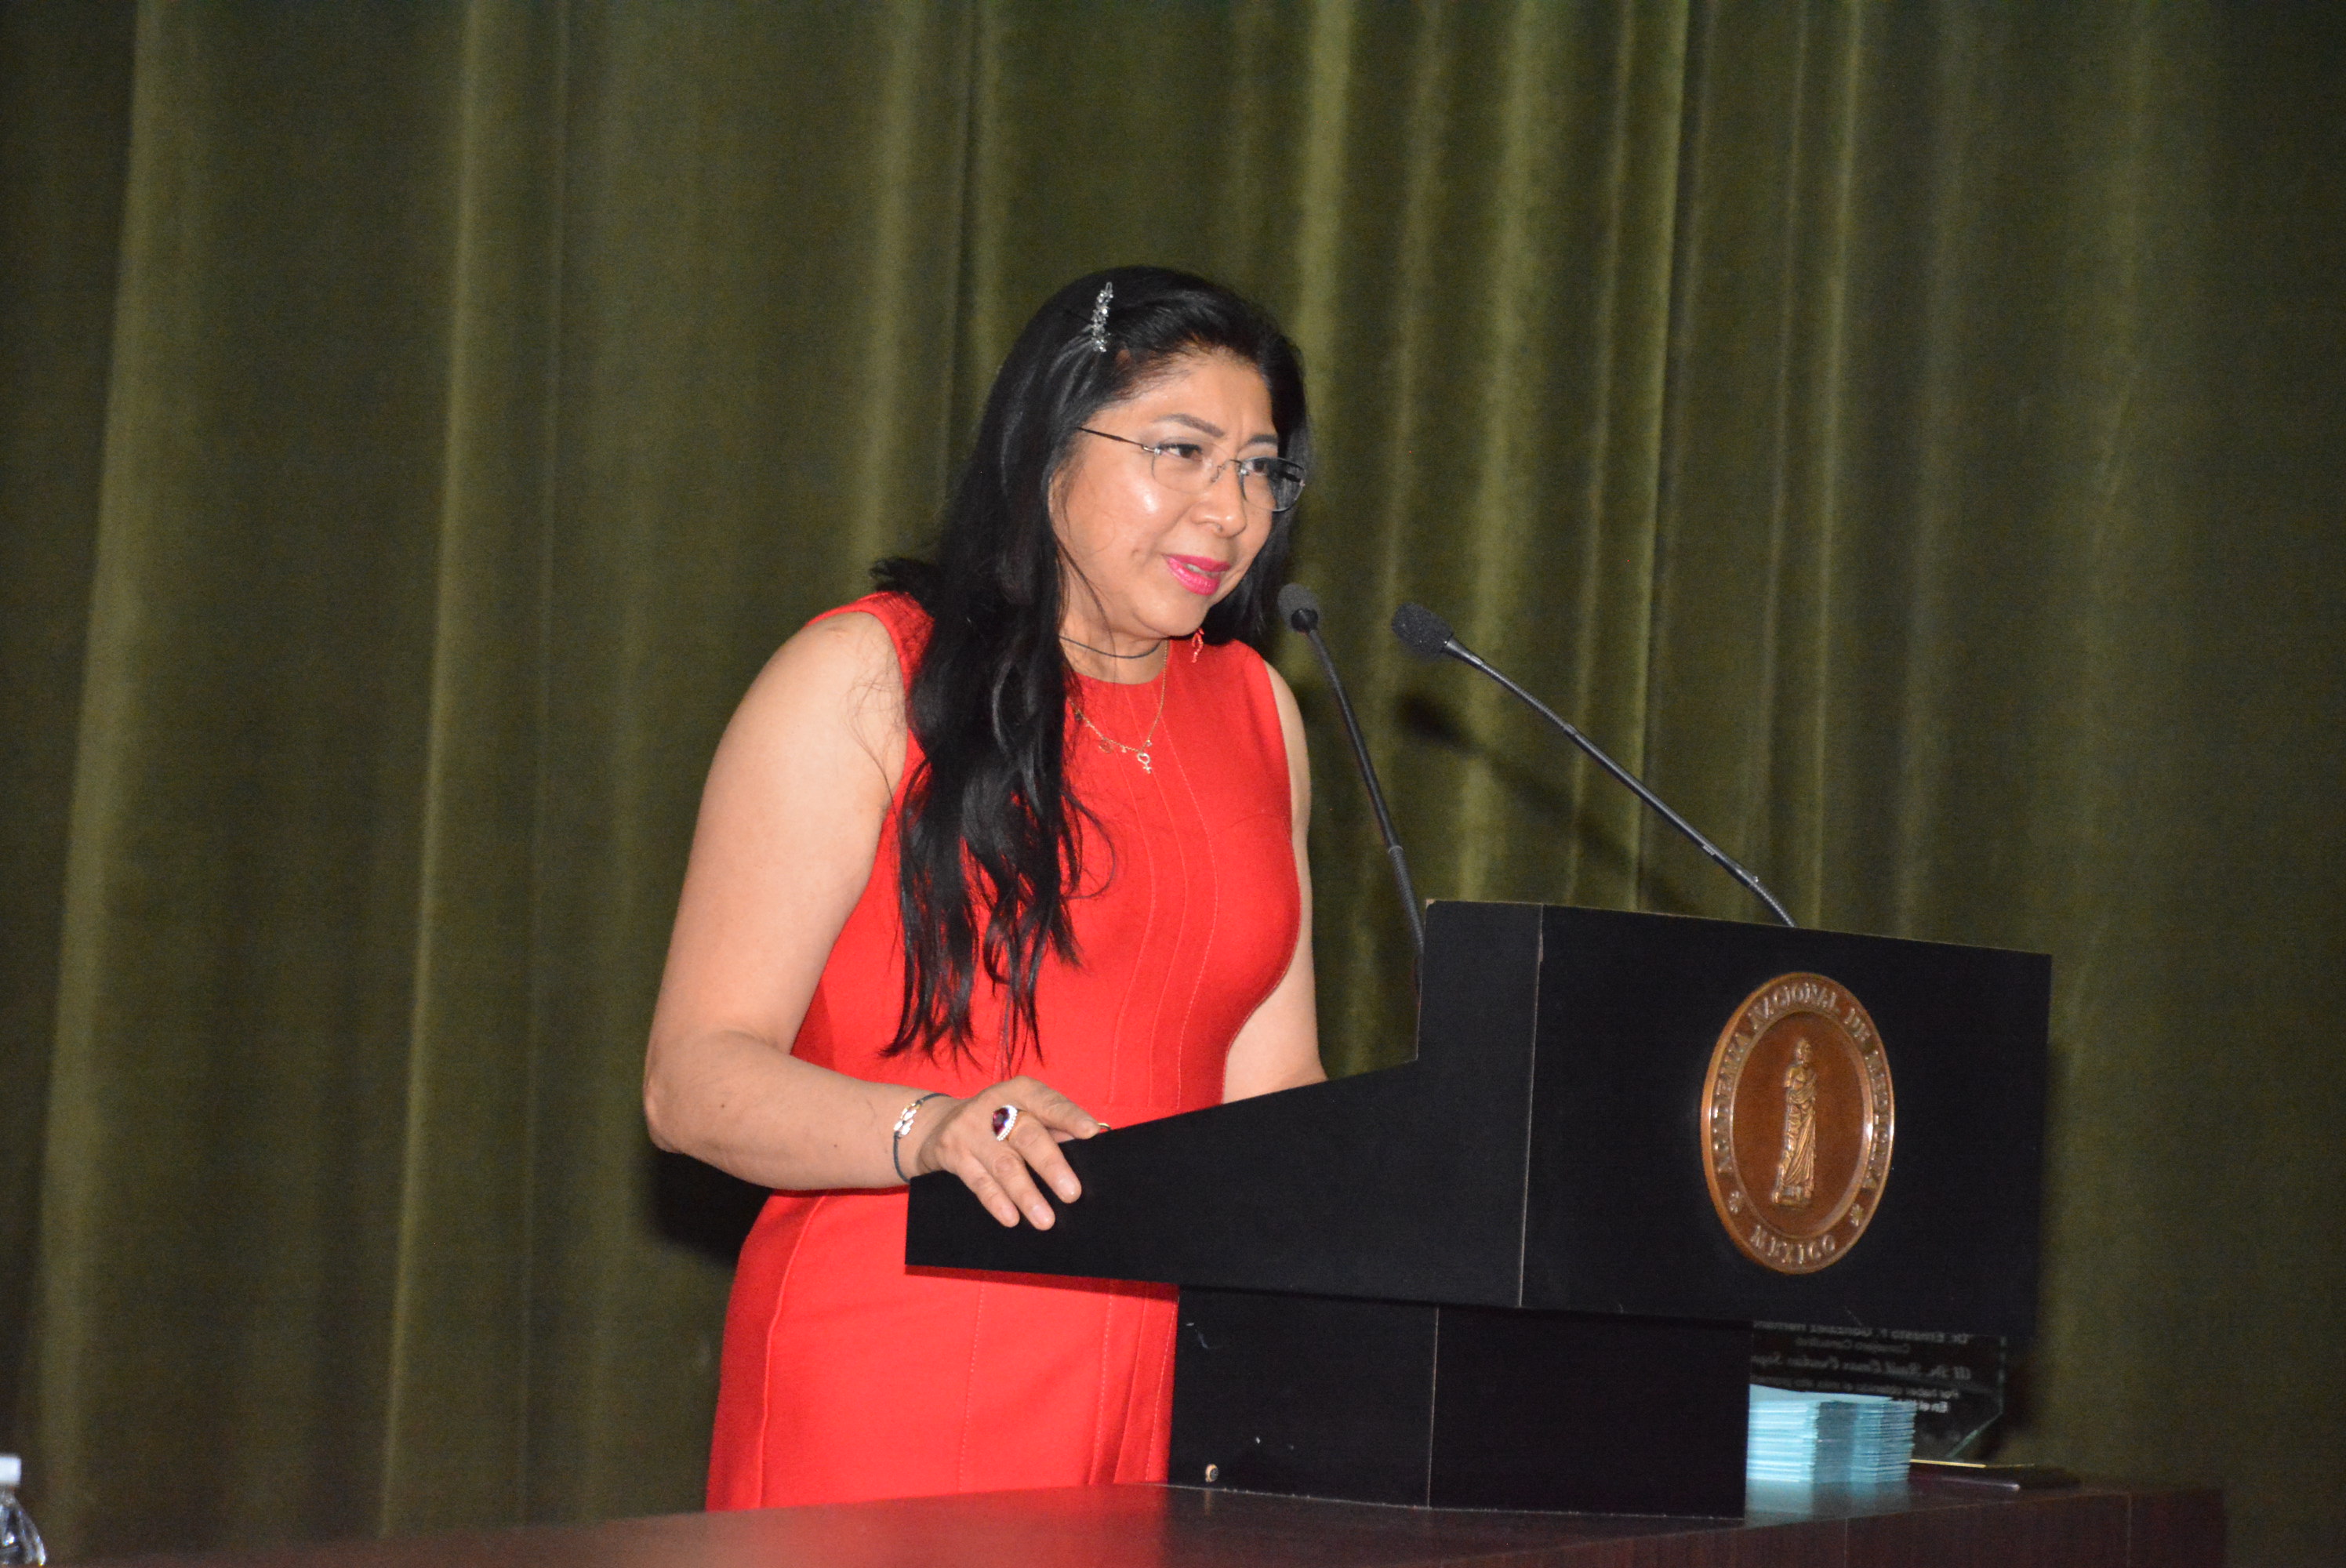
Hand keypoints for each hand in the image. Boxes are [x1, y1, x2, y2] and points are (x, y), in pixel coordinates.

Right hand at [906, 1076, 1104, 1228]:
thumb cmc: (997, 1121)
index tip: (1090, 1134)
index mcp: (1021, 1091)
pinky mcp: (952, 1153)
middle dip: (1051, 1166)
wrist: (937, 1124)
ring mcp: (970, 1130)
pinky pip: (978, 1181)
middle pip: (1028, 1136)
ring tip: (1046, 1220)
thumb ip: (1054, 1127)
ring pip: (1004, 1165)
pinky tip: (1012, 1218)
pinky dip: (996, 1201)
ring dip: (1026, 1194)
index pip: (1049, 1103)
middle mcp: (994, 1106)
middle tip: (1072, 1194)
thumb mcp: (1023, 1113)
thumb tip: (1089, 1145)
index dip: (1069, 1117)